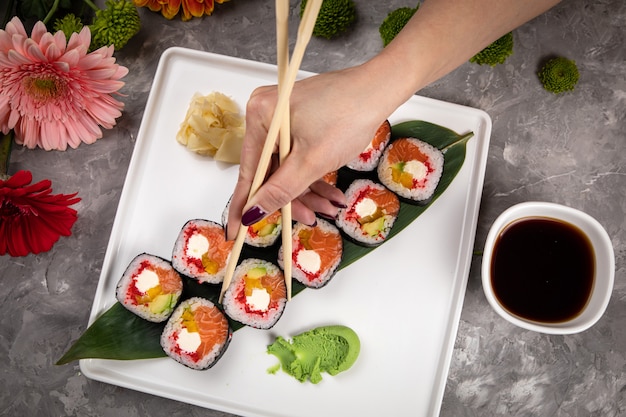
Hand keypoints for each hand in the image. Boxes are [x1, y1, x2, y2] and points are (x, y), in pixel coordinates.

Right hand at [226, 65, 392, 239]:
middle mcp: (266, 115)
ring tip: (330, 208)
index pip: (248, 172)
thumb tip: (252, 214)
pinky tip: (331, 194)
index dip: (243, 206)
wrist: (380, 90)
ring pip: (288, 168)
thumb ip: (280, 191)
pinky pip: (298, 156)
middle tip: (310, 219)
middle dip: (292, 199)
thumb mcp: (312, 162)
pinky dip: (314, 176)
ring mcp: (283, 118)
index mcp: (260, 118)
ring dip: (308, 191)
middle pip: (270, 172)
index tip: (236, 233)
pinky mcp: (300, 121)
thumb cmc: (347, 117)